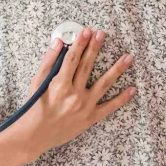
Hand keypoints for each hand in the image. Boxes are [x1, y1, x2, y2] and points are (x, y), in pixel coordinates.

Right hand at [13, 28, 135, 160]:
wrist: (36, 134)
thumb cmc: (34, 107)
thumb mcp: (37, 82)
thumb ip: (48, 62)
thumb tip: (58, 43)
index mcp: (59, 84)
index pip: (72, 58)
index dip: (80, 44)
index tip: (86, 31)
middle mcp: (74, 94)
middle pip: (88, 66)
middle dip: (95, 48)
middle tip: (102, 34)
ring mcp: (85, 106)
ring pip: (104, 84)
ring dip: (117, 69)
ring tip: (127, 57)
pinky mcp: (91, 118)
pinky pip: (109, 107)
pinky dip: (122, 99)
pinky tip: (132, 89)